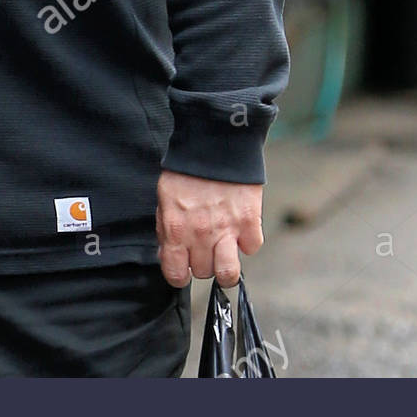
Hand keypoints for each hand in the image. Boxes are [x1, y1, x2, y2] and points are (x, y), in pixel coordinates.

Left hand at [156, 169, 263, 287]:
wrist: (214, 143)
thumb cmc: (187, 170)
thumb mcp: (165, 198)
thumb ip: (166, 229)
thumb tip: (169, 255)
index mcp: (176, 229)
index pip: (175, 274)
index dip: (179, 273)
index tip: (183, 267)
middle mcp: (201, 235)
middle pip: (203, 272)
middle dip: (203, 262)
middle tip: (204, 246)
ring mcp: (227, 230)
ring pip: (229, 274)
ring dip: (226, 266)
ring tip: (224, 252)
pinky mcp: (250, 222)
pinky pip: (251, 248)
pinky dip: (247, 241)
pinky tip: (240, 227)